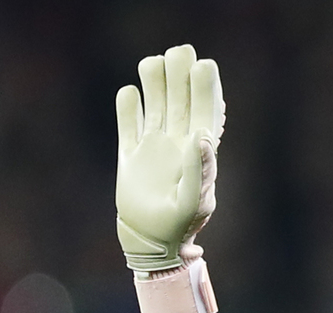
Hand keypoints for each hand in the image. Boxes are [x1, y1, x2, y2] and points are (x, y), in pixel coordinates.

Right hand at [115, 44, 224, 271]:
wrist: (151, 241)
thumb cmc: (180, 225)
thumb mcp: (195, 200)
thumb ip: (201, 169)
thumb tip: (202, 135)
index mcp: (198, 150)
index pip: (204, 110)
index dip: (205, 87)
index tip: (203, 65)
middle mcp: (176, 141)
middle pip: (179, 98)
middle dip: (180, 74)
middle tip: (179, 51)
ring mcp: (152, 145)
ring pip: (154, 103)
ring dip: (153, 81)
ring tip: (151, 63)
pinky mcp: (130, 153)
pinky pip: (128, 123)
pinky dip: (127, 107)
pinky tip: (128, 94)